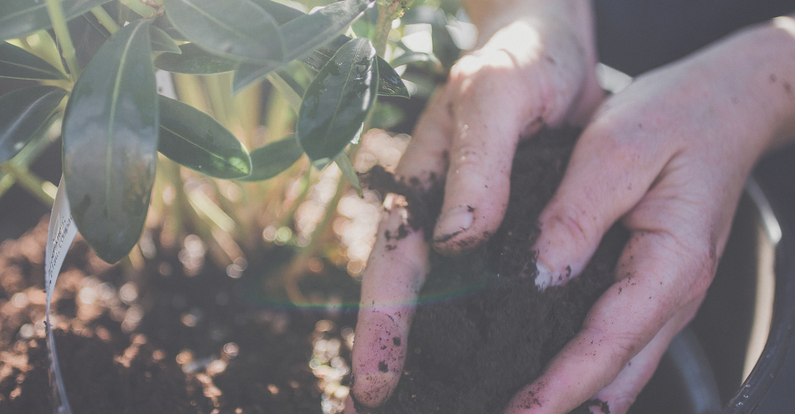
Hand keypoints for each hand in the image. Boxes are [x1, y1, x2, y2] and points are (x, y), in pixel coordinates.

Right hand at [348, 0, 602, 408]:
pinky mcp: (511, 223)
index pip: (393, 265)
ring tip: (441, 399)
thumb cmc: (520, 57)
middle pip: (410, 294)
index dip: (382, 324)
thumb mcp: (496, 98)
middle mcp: (443, 210)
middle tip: (387, 408)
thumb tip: (458, 239)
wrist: (554, 39)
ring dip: (438, 349)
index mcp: (424, 184)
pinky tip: (499, 355)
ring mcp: (476, 220)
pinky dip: (487, 322)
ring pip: (449, 296)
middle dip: (394, 352)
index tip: (375, 381)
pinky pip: (493, 281)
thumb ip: (478, 165)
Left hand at [507, 17, 794, 412]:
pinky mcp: (651, 285)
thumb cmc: (675, 117)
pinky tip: (547, 370)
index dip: (558, 388)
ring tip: (519, 410)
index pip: (607, 346)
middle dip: (563, 409)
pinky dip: (586, 368)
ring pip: (622, 370)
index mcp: (669, 265)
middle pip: (618, 378)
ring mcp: (666, 295)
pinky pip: (620, 344)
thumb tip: (538, 278)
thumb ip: (574, 218)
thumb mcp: (616, 152)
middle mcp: (673, 294)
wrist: (725, 102)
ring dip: (574, 397)